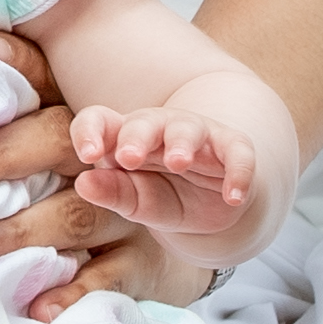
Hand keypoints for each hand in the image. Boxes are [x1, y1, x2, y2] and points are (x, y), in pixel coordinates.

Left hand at [67, 102, 265, 259]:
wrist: (213, 202)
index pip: (99, 121)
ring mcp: (198, 135)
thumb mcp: (137, 201)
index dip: (89, 132)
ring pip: (189, 128)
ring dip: (182, 143)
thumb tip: (84, 184)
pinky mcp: (233, 148)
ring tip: (178, 162)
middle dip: (136, 137)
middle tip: (128, 158)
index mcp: (125, 137)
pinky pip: (238, 153)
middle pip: (144, 121)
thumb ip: (113, 192)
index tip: (87, 156)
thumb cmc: (164, 195)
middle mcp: (160, 128)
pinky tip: (234, 196)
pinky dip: (239, 172)